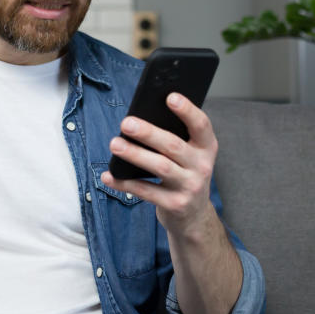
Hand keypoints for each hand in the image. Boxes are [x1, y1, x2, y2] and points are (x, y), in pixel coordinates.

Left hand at [100, 93, 219, 237]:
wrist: (194, 216)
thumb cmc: (185, 174)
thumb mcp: (189, 156)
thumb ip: (174, 138)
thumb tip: (139, 118)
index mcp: (206, 148)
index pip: (201, 125)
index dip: (188, 111)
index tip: (170, 97)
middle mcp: (202, 166)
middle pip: (173, 146)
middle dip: (148, 133)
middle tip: (126, 123)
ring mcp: (189, 187)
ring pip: (160, 167)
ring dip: (135, 154)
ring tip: (114, 144)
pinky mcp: (175, 205)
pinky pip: (146, 191)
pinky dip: (124, 183)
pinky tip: (108, 175)